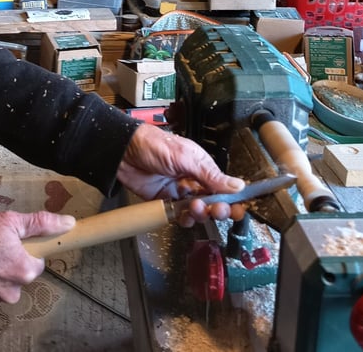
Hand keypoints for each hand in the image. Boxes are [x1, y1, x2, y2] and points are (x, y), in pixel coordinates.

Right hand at [0, 210, 74, 306]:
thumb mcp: (9, 221)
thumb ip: (40, 223)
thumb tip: (67, 223)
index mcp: (24, 271)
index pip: (37, 261)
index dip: (27, 247)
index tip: (16, 240)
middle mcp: (11, 291)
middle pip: (19, 272)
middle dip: (10, 258)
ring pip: (2, 281)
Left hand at [116, 124, 245, 226]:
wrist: (124, 151)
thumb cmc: (153, 144)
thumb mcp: (185, 157)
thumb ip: (210, 175)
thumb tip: (237, 185)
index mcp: (200, 166)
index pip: (222, 186)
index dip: (231, 199)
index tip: (238, 208)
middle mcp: (191, 180)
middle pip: (213, 201)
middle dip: (218, 208)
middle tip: (217, 210)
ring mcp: (178, 191)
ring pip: (197, 211)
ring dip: (200, 213)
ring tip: (195, 207)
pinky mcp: (164, 201)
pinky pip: (179, 215)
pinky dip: (184, 219)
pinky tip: (184, 216)